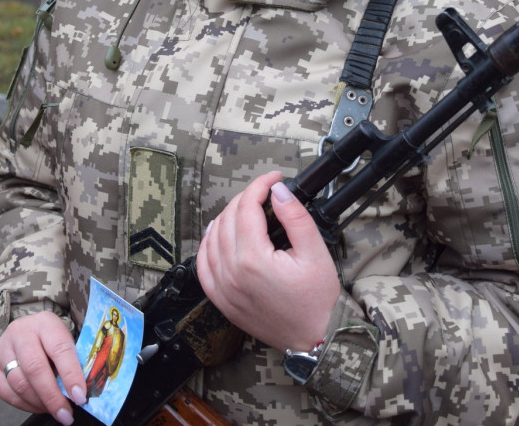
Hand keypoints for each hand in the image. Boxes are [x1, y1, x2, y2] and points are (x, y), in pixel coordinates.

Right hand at [0, 311, 87, 422]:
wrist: (24, 333)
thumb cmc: (50, 340)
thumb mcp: (65, 341)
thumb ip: (73, 362)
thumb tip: (80, 392)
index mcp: (45, 323)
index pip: (60, 349)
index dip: (71, 375)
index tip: (80, 397)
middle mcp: (20, 332)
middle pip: (35, 368)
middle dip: (52, 396)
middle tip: (65, 414)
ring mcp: (2, 350)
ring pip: (19, 384)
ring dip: (39, 403)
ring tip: (55, 410)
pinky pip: (7, 394)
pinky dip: (25, 405)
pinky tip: (39, 406)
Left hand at [196, 171, 340, 352]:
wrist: (308, 338)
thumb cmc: (314, 300)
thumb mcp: (315, 254)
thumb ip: (296, 218)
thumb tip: (278, 191)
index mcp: (254, 259)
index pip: (247, 207)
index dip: (260, 185)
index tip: (274, 179)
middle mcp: (232, 272)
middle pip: (228, 217)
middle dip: (246, 198)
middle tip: (265, 193)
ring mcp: (222, 286)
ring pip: (211, 236)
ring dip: (227, 216)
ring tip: (247, 209)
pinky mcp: (220, 298)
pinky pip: (202, 263)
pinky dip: (208, 242)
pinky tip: (219, 233)